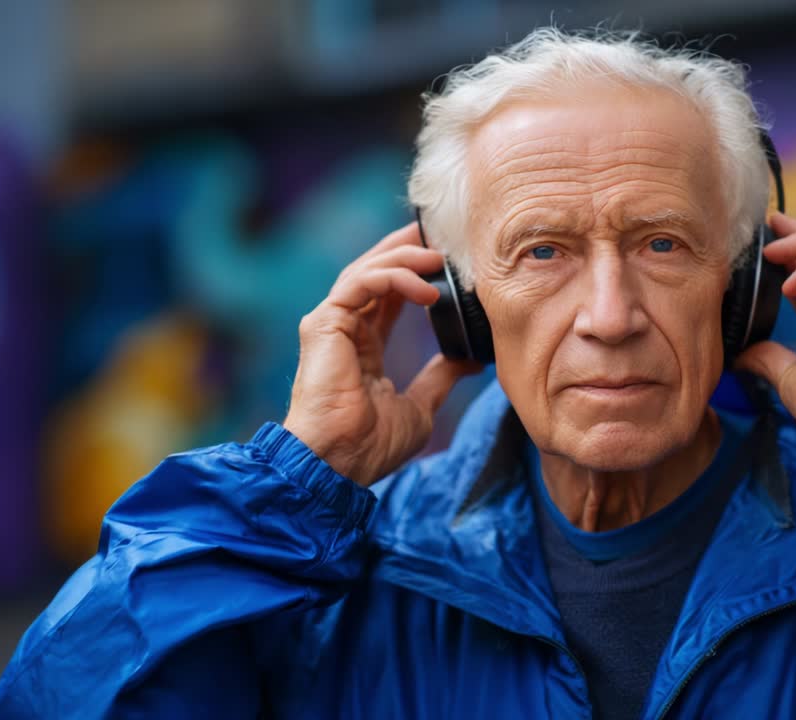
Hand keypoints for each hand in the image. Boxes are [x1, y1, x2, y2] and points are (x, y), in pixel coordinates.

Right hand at [284, 221, 480, 486]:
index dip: (416, 272)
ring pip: (368, 270)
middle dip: (409, 250)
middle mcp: (345, 329)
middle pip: (376, 272)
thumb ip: (440, 377)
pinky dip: (394, 277)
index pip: (388, 295)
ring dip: (405, 258)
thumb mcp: (421, 406)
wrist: (340, 463)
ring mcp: (331, 324)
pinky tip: (425, 289)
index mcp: (363, 346)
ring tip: (440, 258)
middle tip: (444, 237)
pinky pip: (361, 283)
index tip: (449, 261)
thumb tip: (470, 359)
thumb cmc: (371, 445)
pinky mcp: (325, 323)